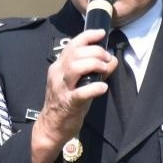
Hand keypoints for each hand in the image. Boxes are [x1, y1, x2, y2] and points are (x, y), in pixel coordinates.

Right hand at [29, 27, 117, 162]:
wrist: (51, 127)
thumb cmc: (66, 103)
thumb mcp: (77, 83)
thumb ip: (93, 71)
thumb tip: (112, 60)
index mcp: (58, 67)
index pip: (72, 45)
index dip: (88, 36)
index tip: (102, 34)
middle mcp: (57, 74)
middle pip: (75, 54)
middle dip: (96, 52)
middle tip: (107, 59)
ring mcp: (61, 89)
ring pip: (75, 67)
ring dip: (94, 64)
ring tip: (104, 69)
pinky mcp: (67, 103)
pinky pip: (80, 93)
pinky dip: (93, 88)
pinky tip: (103, 87)